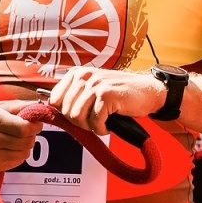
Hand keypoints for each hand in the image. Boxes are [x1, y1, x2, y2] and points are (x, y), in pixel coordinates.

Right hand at [0, 102, 41, 173]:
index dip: (34, 126)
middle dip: (31, 136)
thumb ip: (15, 107)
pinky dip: (16, 155)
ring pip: (23, 155)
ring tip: (17, 139)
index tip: (35, 123)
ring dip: (25, 146)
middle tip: (26, 130)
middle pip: (25, 143)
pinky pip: (14, 163)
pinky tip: (8, 148)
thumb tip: (37, 107)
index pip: (24, 129)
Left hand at [47, 67, 166, 135]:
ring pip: (78, 117)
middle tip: (95, 120)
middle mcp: (84, 76)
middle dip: (80, 122)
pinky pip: (95, 122)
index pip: (54, 100)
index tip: (81, 116)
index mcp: (77, 74)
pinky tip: (110, 123)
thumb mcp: (93, 89)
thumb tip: (53, 112)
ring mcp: (96, 85)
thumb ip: (75, 97)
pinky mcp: (107, 95)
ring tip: (103, 121)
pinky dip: (102, 128)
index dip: (66, 113)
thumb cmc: (119, 94)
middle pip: (66, 112)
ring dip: (91, 126)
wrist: (147, 91)